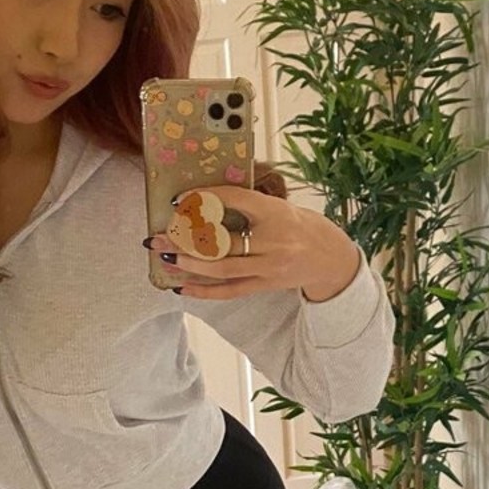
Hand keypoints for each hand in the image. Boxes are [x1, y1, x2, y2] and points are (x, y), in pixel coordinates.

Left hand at [145, 184, 361, 301]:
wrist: (330, 257)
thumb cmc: (299, 226)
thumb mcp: (280, 206)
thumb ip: (248, 204)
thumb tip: (203, 200)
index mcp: (276, 212)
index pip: (235, 199)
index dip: (205, 198)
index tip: (179, 199)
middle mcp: (273, 241)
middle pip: (222, 241)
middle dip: (185, 239)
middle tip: (157, 237)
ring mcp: (268, 267)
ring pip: (222, 268)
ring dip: (189, 265)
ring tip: (164, 258)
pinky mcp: (265, 286)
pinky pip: (230, 291)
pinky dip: (204, 291)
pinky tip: (181, 287)